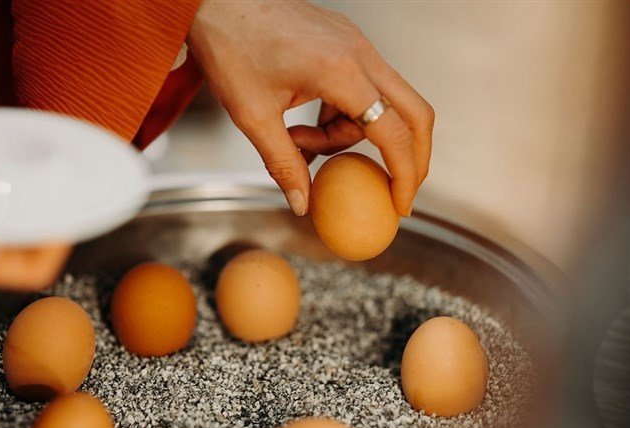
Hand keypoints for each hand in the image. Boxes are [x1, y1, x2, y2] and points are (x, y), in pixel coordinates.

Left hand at [187, 0, 433, 216]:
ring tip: (300, 140)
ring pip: (382, 104)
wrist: (215, 1)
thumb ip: (284, 163)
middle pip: (413, 112)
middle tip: (396, 191)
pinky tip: (307, 122)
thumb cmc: (229, 47)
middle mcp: (360, 53)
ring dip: (351, 136)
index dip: (404, 175)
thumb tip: (302, 204)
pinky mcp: (347, 41)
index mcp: (341, 71)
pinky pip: (364, 88)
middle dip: (411, 157)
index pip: (393, 132)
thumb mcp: (252, 116)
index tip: (400, 205)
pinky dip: (344, 115)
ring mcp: (357, 43)